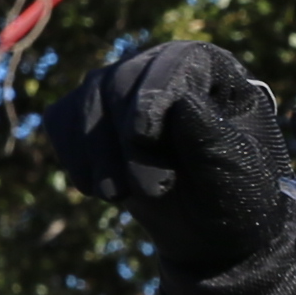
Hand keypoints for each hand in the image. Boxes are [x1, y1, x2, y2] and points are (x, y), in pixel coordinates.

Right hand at [47, 41, 295, 294]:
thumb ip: (208, 136)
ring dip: (98, 156)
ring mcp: (119, 88)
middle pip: (122, 80)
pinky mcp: (88, 115)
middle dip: (125, 140)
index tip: (143, 136)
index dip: (154, 95)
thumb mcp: (234, 172)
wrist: (210, 231)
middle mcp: (161, 68)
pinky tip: (100, 189)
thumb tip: (180, 100)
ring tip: (121, 197)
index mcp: (212, 69)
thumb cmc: (234, 196)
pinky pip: (60, 120)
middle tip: (151, 192)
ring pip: (86, 101)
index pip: (175, 63)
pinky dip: (74, 157)